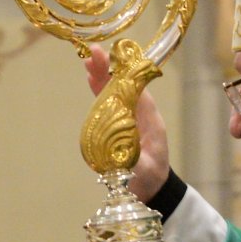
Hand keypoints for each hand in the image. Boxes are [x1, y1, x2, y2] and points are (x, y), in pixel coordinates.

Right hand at [85, 44, 169, 202]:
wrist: (152, 188)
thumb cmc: (151, 178)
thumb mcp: (144, 170)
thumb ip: (133, 160)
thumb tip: (121, 152)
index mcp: (149, 120)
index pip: (135, 89)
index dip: (121, 74)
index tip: (109, 60)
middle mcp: (139, 114)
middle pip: (122, 86)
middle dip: (108, 70)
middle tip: (92, 53)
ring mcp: (128, 118)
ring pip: (114, 92)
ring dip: (102, 77)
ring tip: (88, 61)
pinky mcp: (118, 124)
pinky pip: (108, 104)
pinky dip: (99, 91)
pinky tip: (90, 79)